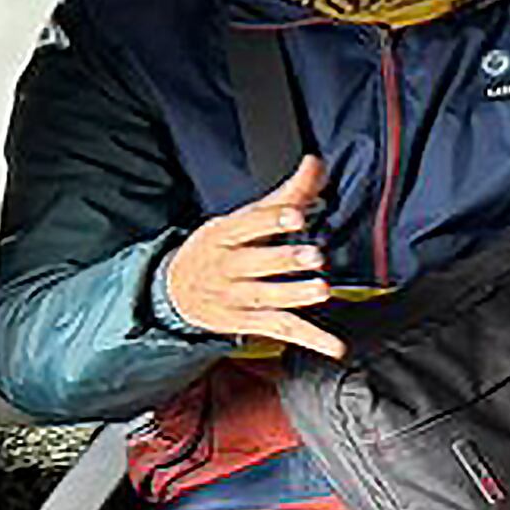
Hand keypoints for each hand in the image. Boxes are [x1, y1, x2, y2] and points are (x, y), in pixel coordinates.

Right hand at [159, 157, 344, 358]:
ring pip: (266, 297)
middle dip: (284, 259)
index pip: (247, 225)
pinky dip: (310, 339)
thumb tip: (316, 162)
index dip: (271, 220)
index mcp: (225, 234)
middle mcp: (228, 266)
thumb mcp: (243, 219)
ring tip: (321, 290)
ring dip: (295, 295)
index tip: (296, 215)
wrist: (174, 291)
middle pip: (256, 262)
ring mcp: (235, 297)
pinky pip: (280, 329)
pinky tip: (335, 347)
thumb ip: (285, 195)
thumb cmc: (219, 248)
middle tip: (314, 256)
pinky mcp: (246, 323)